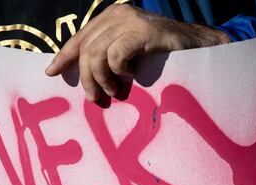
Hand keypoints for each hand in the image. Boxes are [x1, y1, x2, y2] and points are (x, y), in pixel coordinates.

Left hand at [45, 3, 229, 101]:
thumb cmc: (170, 59)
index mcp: (113, 18)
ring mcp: (131, 21)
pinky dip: (119, 71)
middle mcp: (119, 14)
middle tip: (95, 99)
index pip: (81, 37)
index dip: (64, 56)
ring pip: (95, 54)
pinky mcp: (143, 31)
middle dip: (85, 78)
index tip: (51, 73)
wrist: (204, 51)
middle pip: (85, 48)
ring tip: (114, 92)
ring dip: (101, 79)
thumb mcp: (134, 55)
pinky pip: (115, 55)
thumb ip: (112, 57)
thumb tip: (86, 78)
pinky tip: (132, 76)